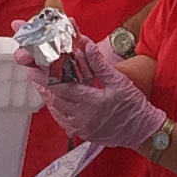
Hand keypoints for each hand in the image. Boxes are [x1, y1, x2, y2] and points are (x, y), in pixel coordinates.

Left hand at [30, 52, 166, 151]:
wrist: (143, 132)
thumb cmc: (133, 107)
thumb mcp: (119, 81)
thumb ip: (98, 63)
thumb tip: (85, 44)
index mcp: (90, 102)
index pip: (61, 87)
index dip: (44, 77)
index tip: (33, 67)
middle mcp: (81, 117)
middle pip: (54, 97)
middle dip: (43, 82)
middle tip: (34, 68)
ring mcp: (80, 127)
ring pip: (56, 109)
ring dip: (48, 94)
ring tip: (41, 79)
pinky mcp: (81, 132)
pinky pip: (62, 119)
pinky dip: (56, 106)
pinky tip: (55, 97)